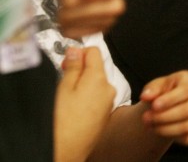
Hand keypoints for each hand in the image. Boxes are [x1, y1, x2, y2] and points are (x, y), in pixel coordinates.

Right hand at [55, 47, 114, 161]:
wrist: (68, 151)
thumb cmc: (63, 123)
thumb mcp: (63, 88)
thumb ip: (72, 67)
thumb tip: (76, 51)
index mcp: (99, 79)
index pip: (95, 51)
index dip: (79, 53)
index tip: (67, 61)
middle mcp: (109, 89)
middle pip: (96, 68)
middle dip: (80, 70)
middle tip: (63, 81)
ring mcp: (109, 102)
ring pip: (96, 84)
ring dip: (83, 85)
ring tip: (67, 98)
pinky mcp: (106, 113)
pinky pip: (97, 98)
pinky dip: (87, 97)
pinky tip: (74, 108)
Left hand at [140, 71, 187, 145]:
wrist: (167, 107)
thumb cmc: (163, 93)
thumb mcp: (156, 87)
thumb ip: (151, 90)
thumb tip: (146, 96)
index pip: (186, 90)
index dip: (170, 99)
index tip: (154, 106)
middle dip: (165, 117)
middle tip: (146, 118)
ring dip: (166, 129)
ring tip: (150, 126)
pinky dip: (177, 138)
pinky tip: (164, 132)